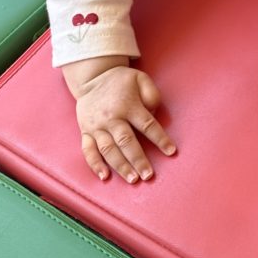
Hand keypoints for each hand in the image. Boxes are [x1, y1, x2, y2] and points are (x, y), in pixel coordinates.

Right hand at [69, 63, 175, 181]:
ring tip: (133, 179)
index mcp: (128, 105)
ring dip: (120, 166)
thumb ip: (151, 94)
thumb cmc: (121, 81)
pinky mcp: (85, 131)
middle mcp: (112, 118)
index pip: (147, 125)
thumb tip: (153, 113)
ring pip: (108, 149)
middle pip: (127, 141)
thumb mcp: (140, 79)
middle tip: (148, 175)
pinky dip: (95, 164)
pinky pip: (88, 150)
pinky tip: (104, 176)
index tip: (171, 151)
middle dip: (138, 160)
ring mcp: (97, 126)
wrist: (92, 77)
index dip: (160, 139)